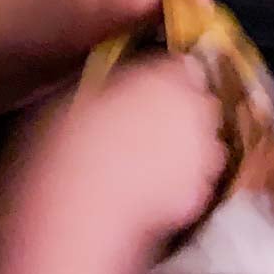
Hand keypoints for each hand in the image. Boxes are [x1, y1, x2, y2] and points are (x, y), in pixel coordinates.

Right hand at [24, 58, 224, 258]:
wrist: (83, 208)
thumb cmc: (69, 144)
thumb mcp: (79, 97)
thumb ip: (115, 88)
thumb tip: (120, 90)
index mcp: (164, 78)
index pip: (181, 65)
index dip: (165, 77)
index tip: (150, 86)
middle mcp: (193, 112)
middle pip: (199, 103)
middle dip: (181, 112)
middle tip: (146, 124)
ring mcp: (202, 156)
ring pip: (204, 144)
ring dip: (185, 148)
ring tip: (149, 161)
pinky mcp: (201, 194)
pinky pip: (195, 181)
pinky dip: (180, 183)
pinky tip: (150, 190)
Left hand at [30, 0, 211, 58]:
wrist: (21, 44)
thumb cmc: (49, 24)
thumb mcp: (84, 14)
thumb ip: (122, 5)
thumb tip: (162, 0)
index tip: (201, 11)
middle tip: (199, 26)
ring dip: (190, 3)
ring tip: (189, 34)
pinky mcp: (132, 0)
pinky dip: (178, 15)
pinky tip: (173, 38)